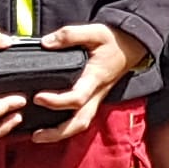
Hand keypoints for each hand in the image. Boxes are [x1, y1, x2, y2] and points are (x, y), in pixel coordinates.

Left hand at [25, 24, 148, 141]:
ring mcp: (96, 98)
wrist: (132, 46)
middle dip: (58, 132)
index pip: (77, 98)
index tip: (38, 97)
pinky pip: (81, 117)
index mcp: (95, 78)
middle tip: (35, 135)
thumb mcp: (95, 31)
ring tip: (38, 136)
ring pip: (81, 123)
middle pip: (80, 122)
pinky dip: (65, 126)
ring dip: (60, 134)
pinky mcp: (94, 98)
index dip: (57, 101)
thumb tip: (46, 43)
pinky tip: (49, 126)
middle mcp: (96, 93)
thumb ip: (70, 35)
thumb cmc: (113, 40)